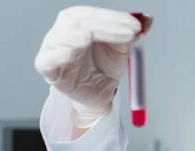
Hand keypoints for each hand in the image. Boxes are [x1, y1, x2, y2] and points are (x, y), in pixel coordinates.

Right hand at [34, 6, 150, 127]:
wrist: (99, 93)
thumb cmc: (105, 67)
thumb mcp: (123, 48)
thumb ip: (132, 32)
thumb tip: (147, 18)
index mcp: (79, 22)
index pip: (91, 13)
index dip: (114, 17)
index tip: (136, 25)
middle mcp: (63, 32)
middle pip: (78, 21)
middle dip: (107, 25)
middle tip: (132, 33)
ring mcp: (52, 49)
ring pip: (64, 36)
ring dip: (88, 35)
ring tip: (109, 40)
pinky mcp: (47, 68)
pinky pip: (48, 60)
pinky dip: (61, 54)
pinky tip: (74, 52)